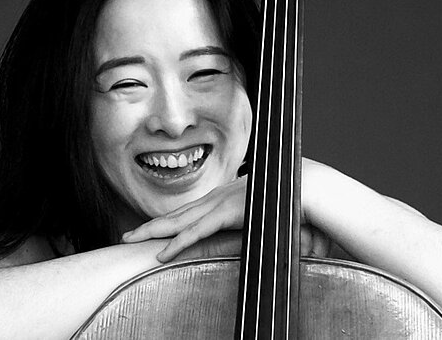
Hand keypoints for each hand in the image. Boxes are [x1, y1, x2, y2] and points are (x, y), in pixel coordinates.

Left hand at [122, 171, 331, 261]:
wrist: (312, 187)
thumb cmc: (295, 200)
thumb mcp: (268, 211)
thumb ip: (256, 219)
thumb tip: (255, 227)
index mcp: (228, 194)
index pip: (191, 210)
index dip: (170, 220)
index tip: (151, 229)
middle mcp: (220, 196)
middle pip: (178, 214)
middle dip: (151, 225)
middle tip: (128, 236)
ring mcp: (222, 202)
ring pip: (179, 222)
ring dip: (153, 233)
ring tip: (131, 241)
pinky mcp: (228, 213)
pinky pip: (197, 233)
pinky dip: (177, 245)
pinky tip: (162, 254)